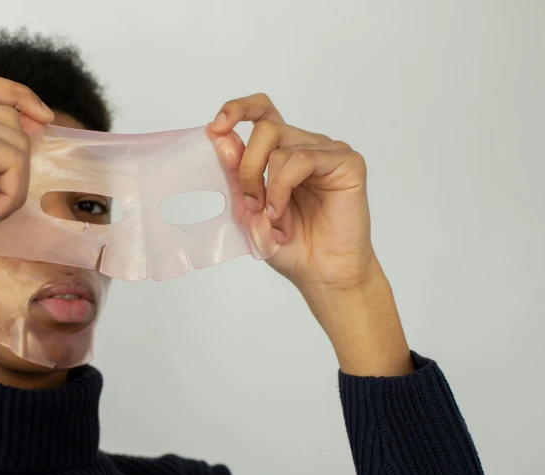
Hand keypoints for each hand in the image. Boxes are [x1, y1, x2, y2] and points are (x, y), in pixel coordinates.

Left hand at [212, 94, 413, 375]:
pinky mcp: (347, 162)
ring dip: (267, 188)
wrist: (320, 274)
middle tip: (249, 204)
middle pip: (265, 128)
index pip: (261, 111)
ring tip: (273, 220)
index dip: (238, 109)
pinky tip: (282, 215)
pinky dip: (283, 188)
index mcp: (282, 151)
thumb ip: (235, 174)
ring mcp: (327, 152)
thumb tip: (220, 138)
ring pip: (280, 146)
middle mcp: (305, 145)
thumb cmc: (290, 245)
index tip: (217, 127)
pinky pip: (303, 159)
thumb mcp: (249, 209)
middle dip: (246, 167)